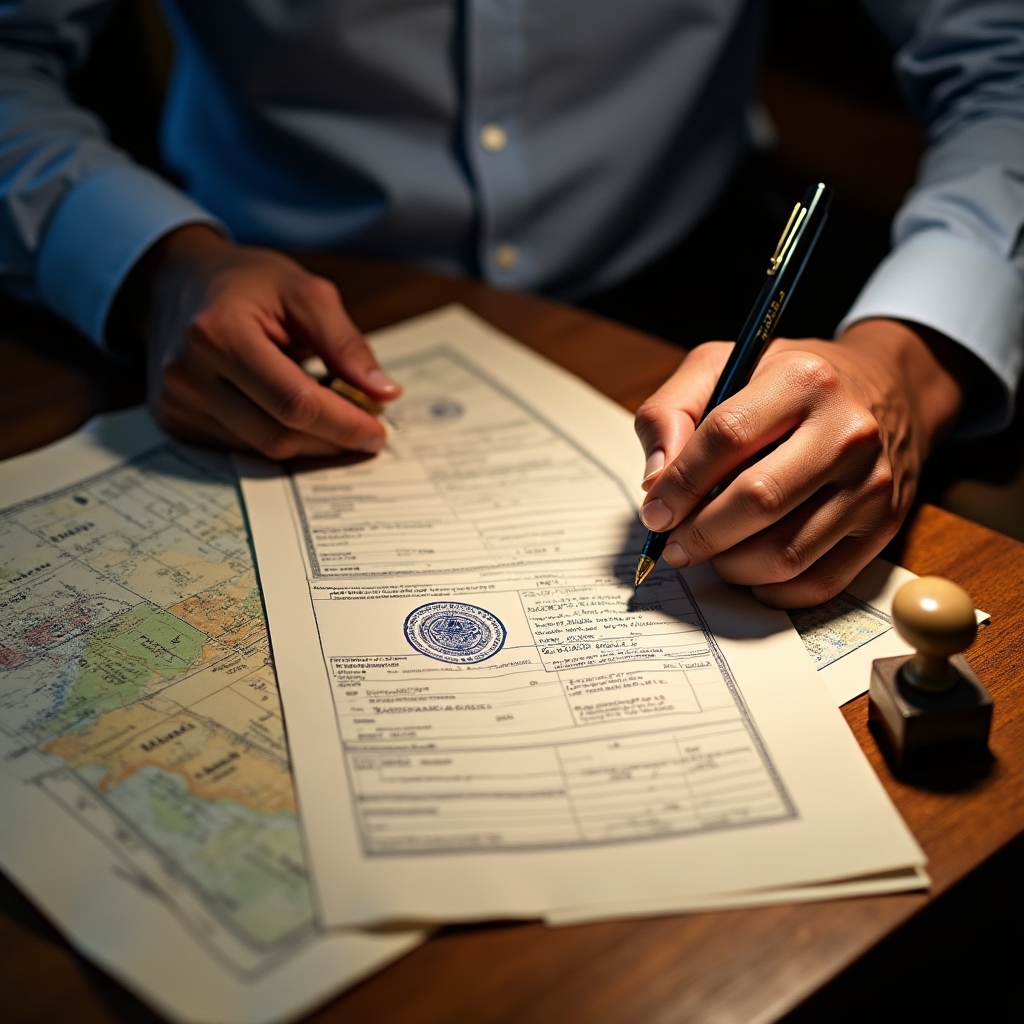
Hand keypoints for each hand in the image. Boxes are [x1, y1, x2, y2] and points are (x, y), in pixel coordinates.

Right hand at [118, 225, 400, 457]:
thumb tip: (383, 393)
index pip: (294, 403)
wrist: (176, 281)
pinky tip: (295, 414)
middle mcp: (188, 374)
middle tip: (368, 427)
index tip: (379, 430)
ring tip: (334, 413)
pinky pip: (243, 448)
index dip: (344, 423)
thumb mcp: (305, 293)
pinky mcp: (177, 421)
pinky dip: (281, 437)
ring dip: (310, 441)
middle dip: (332, 438)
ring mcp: (178, 403)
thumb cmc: (245, 283)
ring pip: (263, 448)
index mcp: (218, 334)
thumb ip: (345, 344)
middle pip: (279, 435)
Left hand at [634, 319, 962, 607]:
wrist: (884, 389)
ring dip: (731, 566)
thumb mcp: (721, 366)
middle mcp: (846, 431)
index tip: (655, 511)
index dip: (679, 483)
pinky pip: (816, 583)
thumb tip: (655, 481)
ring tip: (712, 551)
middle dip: (701, 534)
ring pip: (784, 555)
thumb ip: (669, 412)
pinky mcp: (882, 527)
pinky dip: (770, 589)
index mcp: (802, 380)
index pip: (726, 437)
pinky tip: (750, 568)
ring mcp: (871, 484)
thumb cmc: (788, 383)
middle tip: (675, 544)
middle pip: (757, 502)